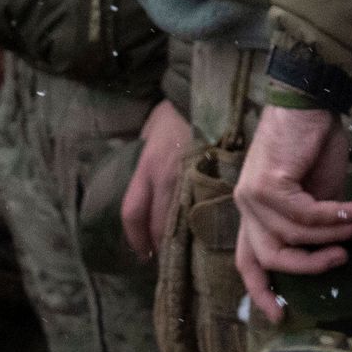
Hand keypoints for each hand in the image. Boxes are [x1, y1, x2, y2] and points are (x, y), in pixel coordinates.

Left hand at [120, 99, 194, 266]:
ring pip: (184, 221)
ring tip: (182, 248)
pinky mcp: (217, 178)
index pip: (134, 213)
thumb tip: (141, 183)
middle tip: (160, 256)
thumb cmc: (172, 112)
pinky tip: (204, 229)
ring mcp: (195, 180)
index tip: (139, 252)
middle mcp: (169, 179)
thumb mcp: (148, 135)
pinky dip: (202, 222)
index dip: (134, 237)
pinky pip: (205, 208)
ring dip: (181, 238)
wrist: (206, 94)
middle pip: (160, 225)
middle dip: (158, 245)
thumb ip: (143, 162)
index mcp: (149, 168)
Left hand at [233, 100, 351, 322]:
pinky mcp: (266, 184)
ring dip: (334, 234)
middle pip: (270, 257)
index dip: (261, 290)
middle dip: (309, 265)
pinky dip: (336, 217)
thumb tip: (336, 251)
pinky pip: (305, 215)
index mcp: (254, 212)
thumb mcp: (318, 193)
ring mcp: (250, 196)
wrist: (311, 101)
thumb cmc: (315, 143)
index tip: (279, 316)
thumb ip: (317, 224)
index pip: (248, 260)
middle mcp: (245, 207)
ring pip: (293, 236)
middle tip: (344, 259)